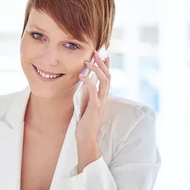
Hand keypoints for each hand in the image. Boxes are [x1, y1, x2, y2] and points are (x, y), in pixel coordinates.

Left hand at [75, 52, 109, 170]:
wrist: (86, 137)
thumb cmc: (85, 122)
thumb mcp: (86, 104)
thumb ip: (87, 93)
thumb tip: (84, 81)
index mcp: (103, 96)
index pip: (107, 78)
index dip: (106, 65)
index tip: (103, 54)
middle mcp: (104, 98)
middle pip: (108, 76)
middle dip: (102, 63)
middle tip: (96, 52)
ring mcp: (101, 102)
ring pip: (104, 81)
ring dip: (96, 69)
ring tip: (88, 62)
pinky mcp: (95, 107)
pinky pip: (93, 91)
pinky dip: (88, 81)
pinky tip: (81, 75)